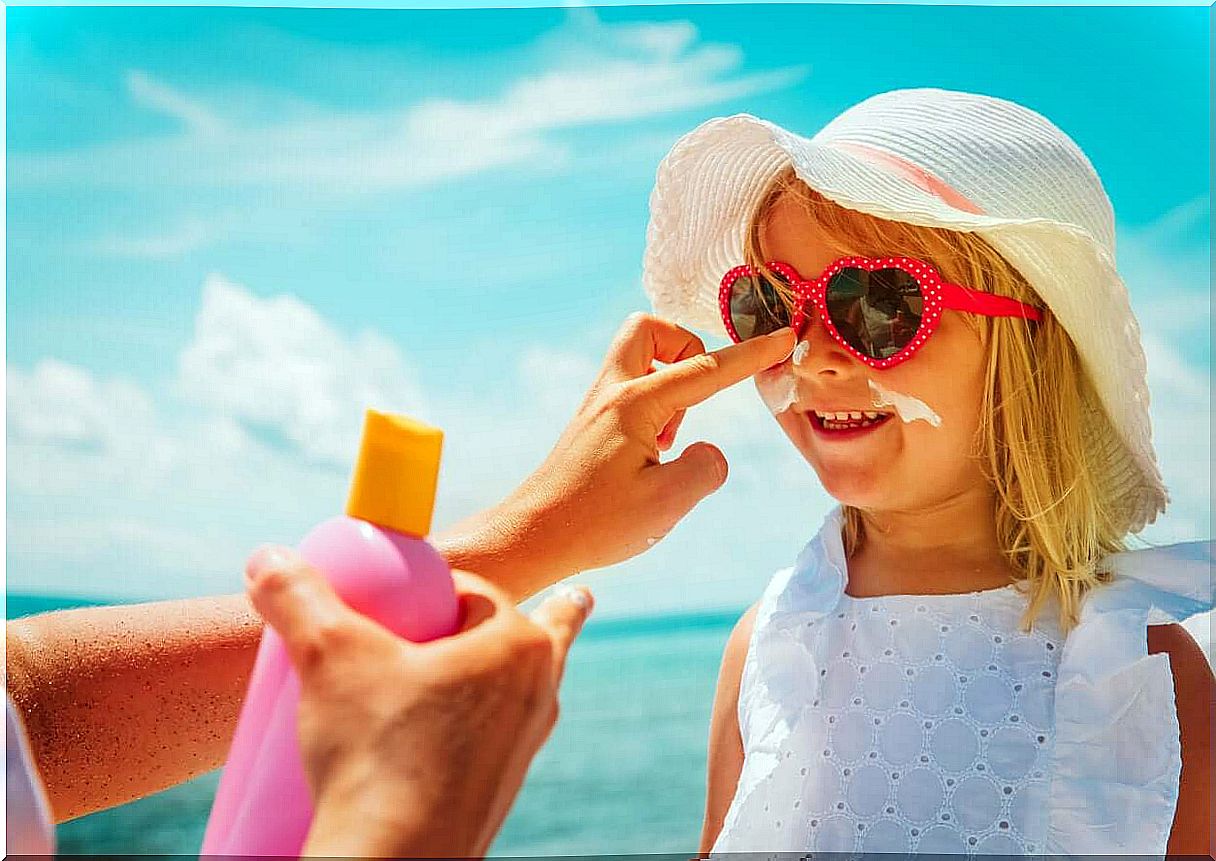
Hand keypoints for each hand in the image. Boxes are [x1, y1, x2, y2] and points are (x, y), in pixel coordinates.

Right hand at [243, 546, 592, 857]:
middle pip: (526, 635)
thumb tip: (266, 557)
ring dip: (514, 671)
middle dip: (540, 613)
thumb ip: (297, 598)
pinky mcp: (500, 790)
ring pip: (522, 689)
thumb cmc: (374, 754)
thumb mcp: (327, 657)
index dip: (437, 585)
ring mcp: (524, 747)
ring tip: (520, 660)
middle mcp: (536, 695)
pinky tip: (468, 732)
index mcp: (518, 648)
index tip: (401, 596)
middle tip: (549, 599)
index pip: (477, 592)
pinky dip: (490, 723)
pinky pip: (501, 739)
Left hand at [439, 314, 795, 598]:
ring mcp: (597, 407)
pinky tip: (651, 455)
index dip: (749, 355)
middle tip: (698, 395)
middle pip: (651, 330)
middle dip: (686, 346)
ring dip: (670, 382)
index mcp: (635, 404)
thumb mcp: (667, 504)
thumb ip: (705, 469)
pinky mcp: (591, 425)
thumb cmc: (595, 523)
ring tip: (669, 441)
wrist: (532, 537)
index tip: (782, 338)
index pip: (706, 368)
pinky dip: (653, 406)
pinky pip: (630, 390)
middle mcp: (612, 393)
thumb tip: (710, 453)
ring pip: (638, 359)